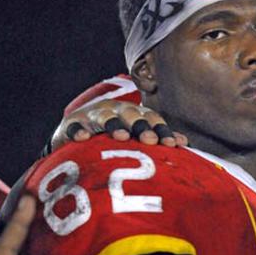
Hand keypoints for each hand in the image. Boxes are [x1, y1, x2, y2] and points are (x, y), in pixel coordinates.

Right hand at [49, 100, 186, 152]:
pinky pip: (74, 127)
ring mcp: (93, 115)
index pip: (152, 118)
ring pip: (105, 117)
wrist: (78, 131)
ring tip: (122, 137)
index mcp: (135, 113)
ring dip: (114, 125)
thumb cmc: (115, 135)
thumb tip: (183, 142)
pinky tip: (82, 139)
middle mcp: (116, 110)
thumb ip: (158, 136)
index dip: (162, 129)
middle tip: (150, 140)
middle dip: (141, 126)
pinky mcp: (72, 123)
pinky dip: (78, 131)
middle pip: (131, 114)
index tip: (172, 144)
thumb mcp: (136, 133)